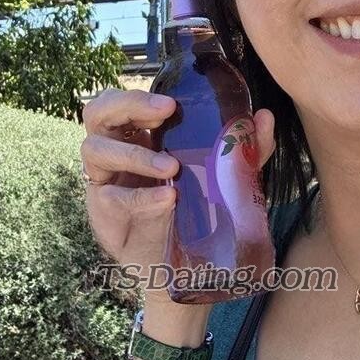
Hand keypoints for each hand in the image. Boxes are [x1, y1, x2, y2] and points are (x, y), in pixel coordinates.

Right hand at [80, 89, 275, 307]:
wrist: (178, 263)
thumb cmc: (193, 207)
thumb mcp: (224, 176)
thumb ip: (243, 148)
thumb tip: (264, 117)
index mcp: (138, 134)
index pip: (123, 101)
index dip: (139, 96)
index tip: (171, 104)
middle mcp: (115, 149)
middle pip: (98, 112)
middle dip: (128, 105)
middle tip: (164, 113)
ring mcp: (105, 178)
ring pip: (95, 149)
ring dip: (134, 153)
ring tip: (171, 168)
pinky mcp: (103, 210)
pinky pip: (112, 197)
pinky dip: (141, 197)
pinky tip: (167, 199)